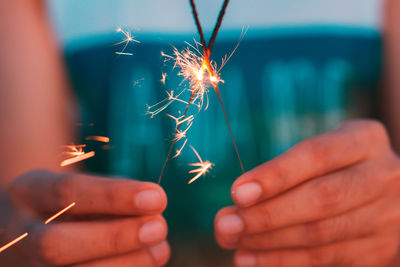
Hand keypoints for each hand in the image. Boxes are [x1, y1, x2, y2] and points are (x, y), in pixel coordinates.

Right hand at [0, 170, 168, 266]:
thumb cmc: (69, 203)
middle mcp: (19, 233)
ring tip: (160, 250)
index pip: (67, 192)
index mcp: (28, 192)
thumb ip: (111, 196)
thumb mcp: (79, 187)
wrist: (27, 225)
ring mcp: (26, 266)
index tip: (158, 197)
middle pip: (57, 244)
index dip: (115, 196)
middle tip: (159, 227)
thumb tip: (153, 212)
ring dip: (124, 264)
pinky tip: (144, 263)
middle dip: (115, 238)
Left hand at [215, 120, 399, 266]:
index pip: (317, 155)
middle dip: (266, 215)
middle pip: (321, 198)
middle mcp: (383, 176)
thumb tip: (237, 198)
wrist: (377, 192)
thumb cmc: (333, 167)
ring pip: (321, 234)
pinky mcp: (380, 249)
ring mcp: (387, 216)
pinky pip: (326, 259)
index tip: (237, 192)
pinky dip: (284, 261)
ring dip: (268, 242)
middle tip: (224, 224)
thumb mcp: (318, 154)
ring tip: (231, 241)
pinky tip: (251, 258)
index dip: (275, 175)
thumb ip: (283, 171)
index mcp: (364, 140)